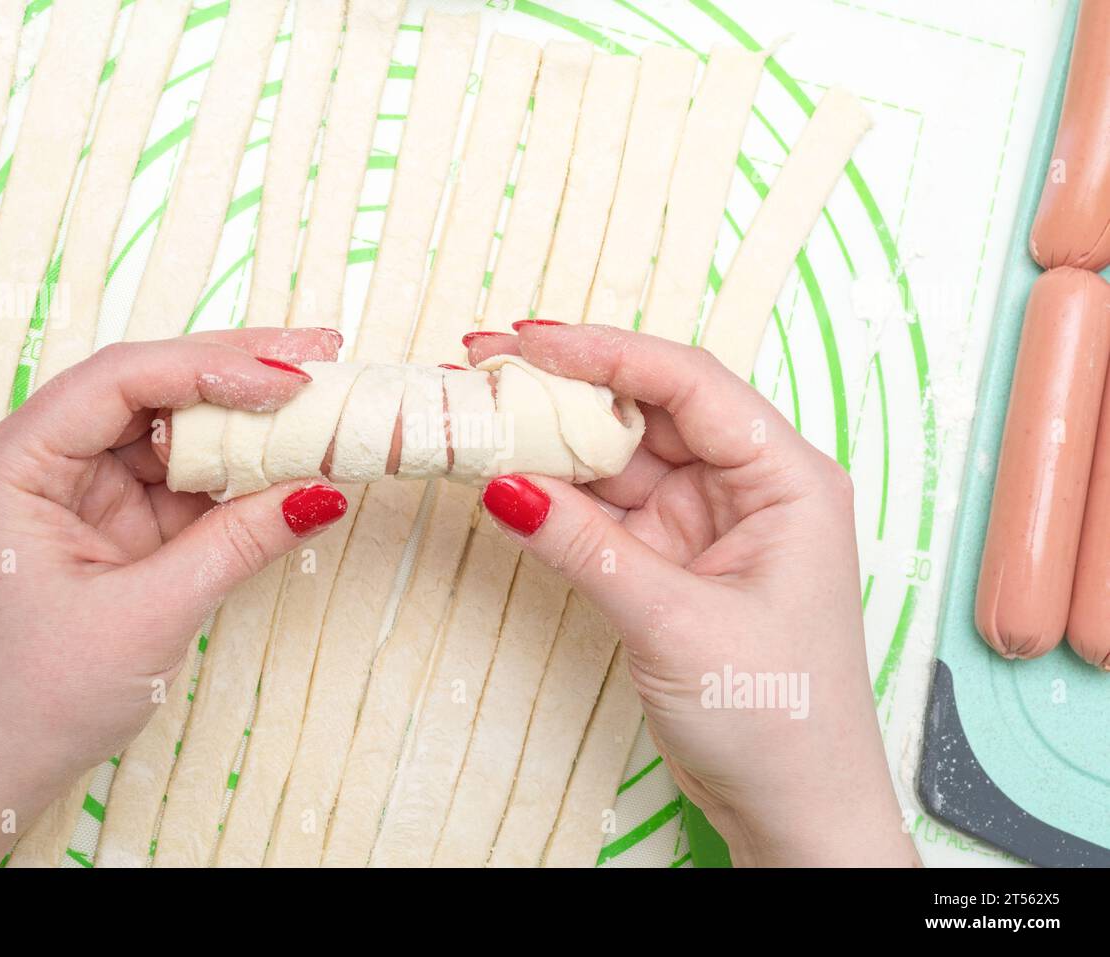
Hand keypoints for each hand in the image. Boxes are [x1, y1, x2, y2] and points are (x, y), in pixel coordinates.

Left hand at [0, 328, 348, 865]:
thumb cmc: (34, 700)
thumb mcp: (147, 616)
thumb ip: (237, 543)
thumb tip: (322, 491)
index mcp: (11, 466)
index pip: (119, 381)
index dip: (210, 369)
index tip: (291, 378)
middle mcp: (38, 461)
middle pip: (148, 390)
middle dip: (235, 372)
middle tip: (321, 353)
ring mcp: (75, 491)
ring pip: (169, 431)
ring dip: (243, 421)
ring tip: (318, 397)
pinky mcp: (108, 523)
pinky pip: (177, 480)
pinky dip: (232, 472)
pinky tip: (286, 456)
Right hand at [468, 323, 917, 866]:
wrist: (794, 809)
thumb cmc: (779, 719)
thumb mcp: (675, 624)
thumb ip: (586, 549)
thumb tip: (505, 486)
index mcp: (786, 479)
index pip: (690, 383)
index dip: (606, 352)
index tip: (530, 342)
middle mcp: (748, 485)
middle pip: (648, 408)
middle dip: (566, 386)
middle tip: (483, 366)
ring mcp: (706, 521)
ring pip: (620, 455)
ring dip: (552, 438)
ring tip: (479, 415)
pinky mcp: (671, 558)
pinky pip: (606, 507)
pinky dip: (558, 494)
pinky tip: (508, 475)